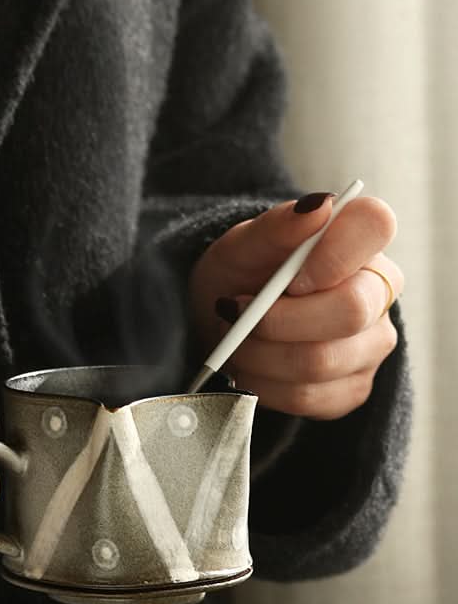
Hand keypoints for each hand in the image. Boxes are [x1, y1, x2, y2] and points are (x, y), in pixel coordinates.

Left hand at [188, 193, 403, 419]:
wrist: (225, 321)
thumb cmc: (240, 273)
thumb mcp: (242, 244)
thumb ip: (277, 225)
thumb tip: (318, 205)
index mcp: (360, 241)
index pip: (376, 225)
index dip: (333, 254)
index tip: (289, 277)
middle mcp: (378, 292)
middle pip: (349, 312)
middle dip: (276, 320)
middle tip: (235, 312)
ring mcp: (371, 345)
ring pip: (321, 361)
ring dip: (258, 355)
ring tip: (234, 340)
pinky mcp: (352, 389)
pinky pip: (310, 398)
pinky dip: (264, 385)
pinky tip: (250, 366)